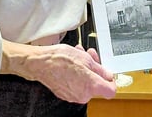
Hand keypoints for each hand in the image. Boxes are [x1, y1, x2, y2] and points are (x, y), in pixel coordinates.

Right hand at [1, 40, 116, 103]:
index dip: (111, 80)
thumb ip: (100, 69)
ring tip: (79, 55)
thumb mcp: (85, 59)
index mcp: (91, 86)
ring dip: (85, 69)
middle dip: (95, 69)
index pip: (111, 91)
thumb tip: (107, 74)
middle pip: (97, 84)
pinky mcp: (66, 94)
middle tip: (91, 57)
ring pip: (86, 83)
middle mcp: (83, 95)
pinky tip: (72, 63)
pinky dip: (77, 75)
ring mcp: (74, 96)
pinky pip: (77, 85)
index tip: (108, 74)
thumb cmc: (60, 59)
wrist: (40, 63)